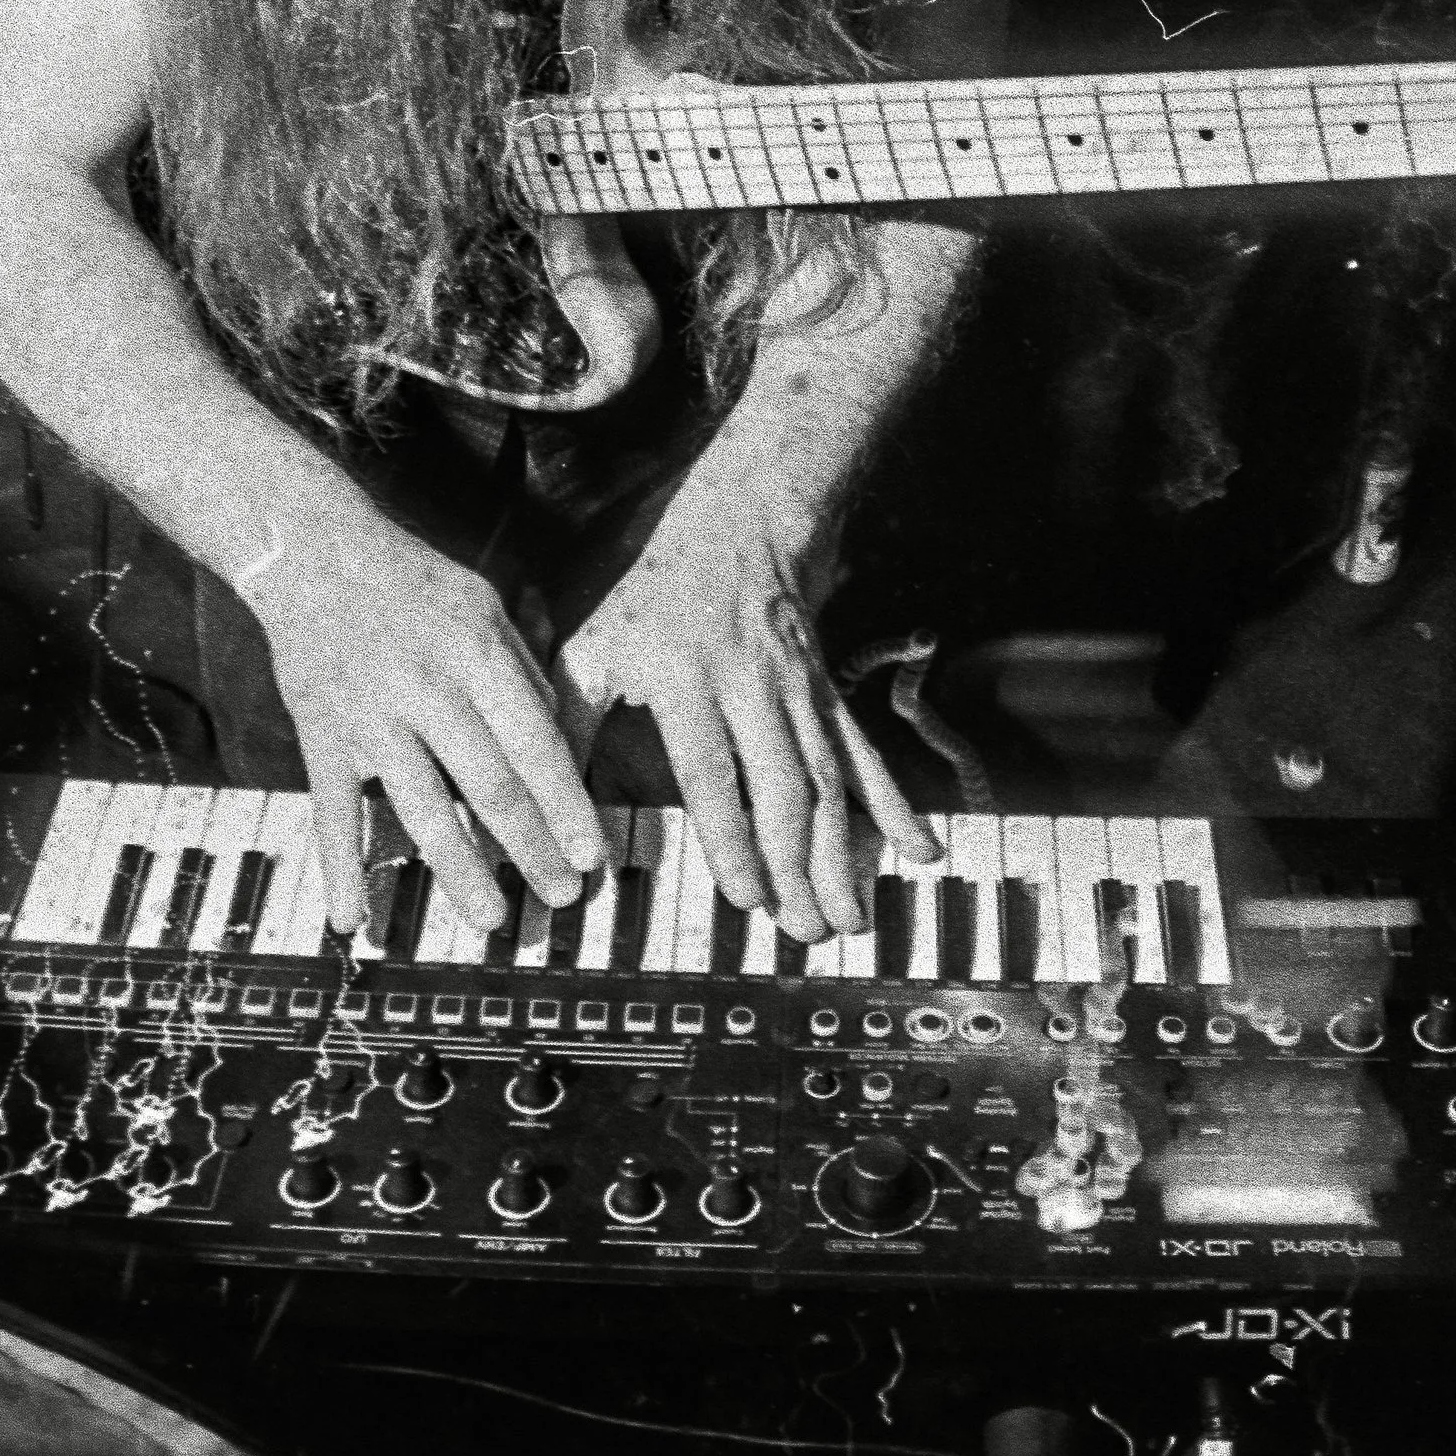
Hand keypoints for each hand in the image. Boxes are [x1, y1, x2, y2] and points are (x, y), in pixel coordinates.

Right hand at [242, 510, 607, 937]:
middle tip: (563, 898)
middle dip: (532, 849)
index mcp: (477, 655)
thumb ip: (524, 671)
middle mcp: (428, 690)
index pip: (534, 744)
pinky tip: (353, 920)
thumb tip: (558, 742)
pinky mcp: (322, 736)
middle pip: (489, 786)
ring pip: (423, 810)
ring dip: (460, 872)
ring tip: (493, 918)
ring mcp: (371, 718)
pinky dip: (341, 868)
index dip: (567, 806)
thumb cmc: (414, 581)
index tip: (592, 855)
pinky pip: (333, 812)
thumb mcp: (486, 605)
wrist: (312, 552)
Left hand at [558, 484, 937, 942]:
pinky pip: (864, 755)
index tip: (745, 897)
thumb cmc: (649, 594)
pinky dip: (893, 805)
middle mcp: (754, 685)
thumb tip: (538, 804)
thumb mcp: (591, 643)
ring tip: (848, 919)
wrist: (738, 522)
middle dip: (798, 864)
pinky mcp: (828, 695)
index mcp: (687, 676)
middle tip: (803, 932)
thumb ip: (565, 721)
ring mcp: (800, 691)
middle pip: (784, 785)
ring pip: (828, 781)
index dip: (733, 835)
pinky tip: (916, 850)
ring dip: (841, 854)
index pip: (714, 769)